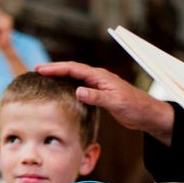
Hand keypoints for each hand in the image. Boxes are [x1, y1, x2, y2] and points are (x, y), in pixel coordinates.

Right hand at [36, 61, 173, 144]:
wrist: (146, 114)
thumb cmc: (134, 106)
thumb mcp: (115, 102)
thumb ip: (96, 96)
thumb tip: (78, 91)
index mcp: (100, 76)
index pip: (74, 69)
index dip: (56, 68)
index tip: (41, 70)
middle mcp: (98, 78)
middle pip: (72, 70)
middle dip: (54, 70)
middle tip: (37, 71)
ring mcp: (99, 85)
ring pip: (75, 78)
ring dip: (60, 78)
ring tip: (45, 80)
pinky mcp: (100, 94)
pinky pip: (80, 87)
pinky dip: (69, 88)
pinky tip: (62, 93)